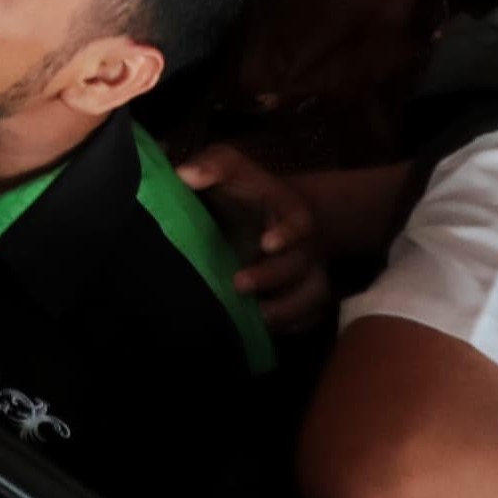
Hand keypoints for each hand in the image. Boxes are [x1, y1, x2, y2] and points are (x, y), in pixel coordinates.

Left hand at [174, 146, 331, 331]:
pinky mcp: (302, 296)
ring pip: (312, 297)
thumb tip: (186, 175)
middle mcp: (303, 244)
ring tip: (254, 319)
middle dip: (272, 276)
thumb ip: (211, 165)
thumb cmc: (243, 189)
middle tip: (238, 284)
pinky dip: (291, 326)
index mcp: (288, 211)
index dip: (288, 233)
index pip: (299, 221)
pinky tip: (261, 331)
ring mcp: (306, 273)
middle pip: (300, 265)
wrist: (269, 211)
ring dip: (286, 311)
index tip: (267, 243)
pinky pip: (308, 317)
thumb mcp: (229, 166)